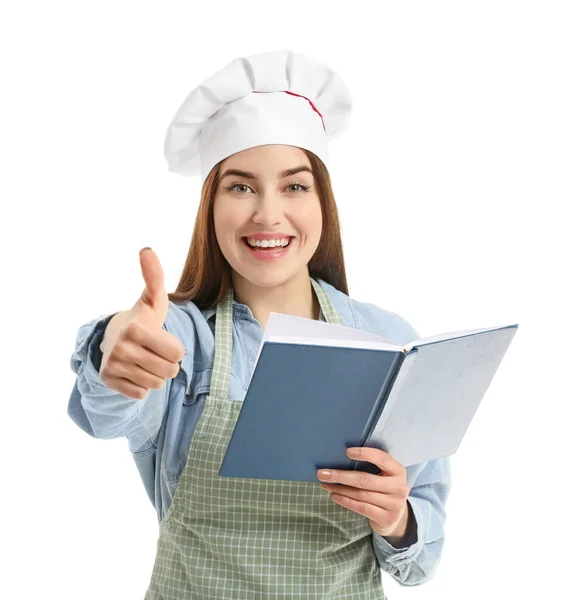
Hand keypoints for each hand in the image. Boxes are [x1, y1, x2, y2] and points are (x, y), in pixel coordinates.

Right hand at [99, 248, 184, 399]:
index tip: (161, 339)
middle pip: (169, 371)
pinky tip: (133, 371)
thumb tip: (146, 249)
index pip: (178, 353)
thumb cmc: (143, 319)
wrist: (113, 338)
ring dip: (155, 375)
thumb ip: (154, 277)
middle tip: (154, 352)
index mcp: (135, 329)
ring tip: (144, 360)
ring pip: (156, 384)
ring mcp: (112, 367)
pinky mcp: (108, 381)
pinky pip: (141, 394)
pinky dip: (141, 386)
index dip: (175, 348)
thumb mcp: (153, 300)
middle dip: (167, 364)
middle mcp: (120, 349)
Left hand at [317, 447, 410, 537]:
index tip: (347, 452)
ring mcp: (394, 504)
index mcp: (398, 470)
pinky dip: (345, 500)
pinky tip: (334, 495)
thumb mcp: (384, 475)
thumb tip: (340, 458)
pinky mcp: (386, 518)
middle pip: (365, 480)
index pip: (382, 458)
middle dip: (341, 476)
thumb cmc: (384, 489)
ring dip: (340, 489)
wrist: (396, 517)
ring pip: (361, 494)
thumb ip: (371, 467)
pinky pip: (361, 507)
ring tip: (325, 484)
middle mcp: (399, 487)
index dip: (364, 454)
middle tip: (322, 473)